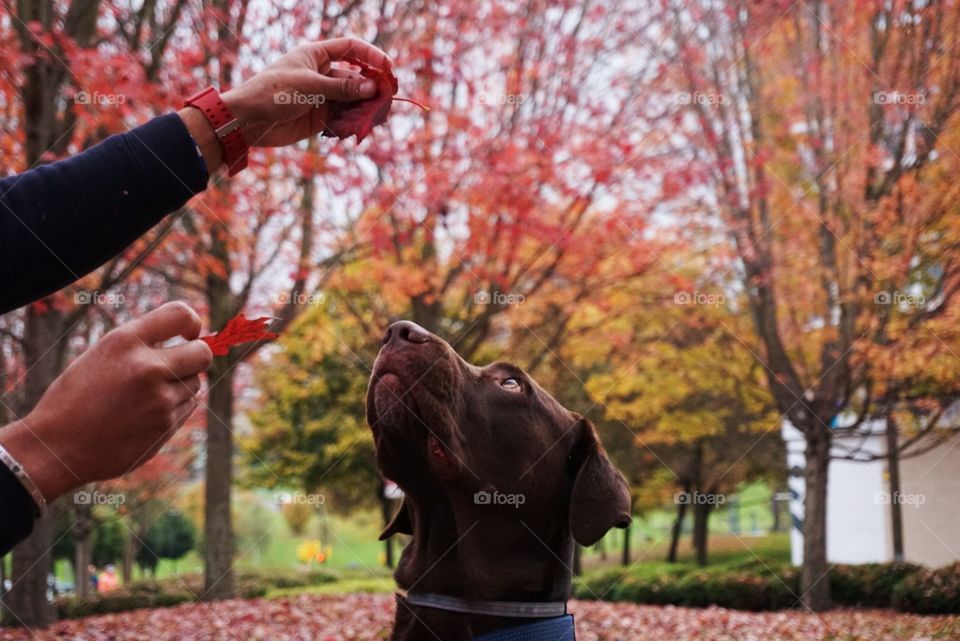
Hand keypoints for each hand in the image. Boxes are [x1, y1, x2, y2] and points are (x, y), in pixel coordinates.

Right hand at [0, 302, 212, 502]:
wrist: (58, 448)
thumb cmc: (76, 398)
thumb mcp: (101, 355)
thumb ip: (140, 344)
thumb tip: (185, 338)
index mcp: (124, 342)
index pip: (180, 314)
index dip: (192, 322)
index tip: (188, 332)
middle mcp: (147, 368)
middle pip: (203, 353)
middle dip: (196, 356)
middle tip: (179, 362)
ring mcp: (160, 400)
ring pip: (195, 383)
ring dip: (181, 385)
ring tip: (146, 395)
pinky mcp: (166, 426)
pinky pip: (188, 407)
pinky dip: (175, 407)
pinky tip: (146, 413)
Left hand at [179, 38, 392, 169]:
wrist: (249, 121)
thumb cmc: (273, 92)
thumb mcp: (310, 86)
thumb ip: (342, 89)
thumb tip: (373, 87)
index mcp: (316, 55)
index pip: (350, 48)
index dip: (371, 55)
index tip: (388, 67)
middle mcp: (322, 74)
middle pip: (356, 76)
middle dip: (373, 85)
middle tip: (388, 96)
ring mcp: (322, 96)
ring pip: (352, 99)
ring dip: (366, 105)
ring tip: (380, 113)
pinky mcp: (320, 117)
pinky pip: (343, 117)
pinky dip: (355, 121)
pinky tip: (364, 125)